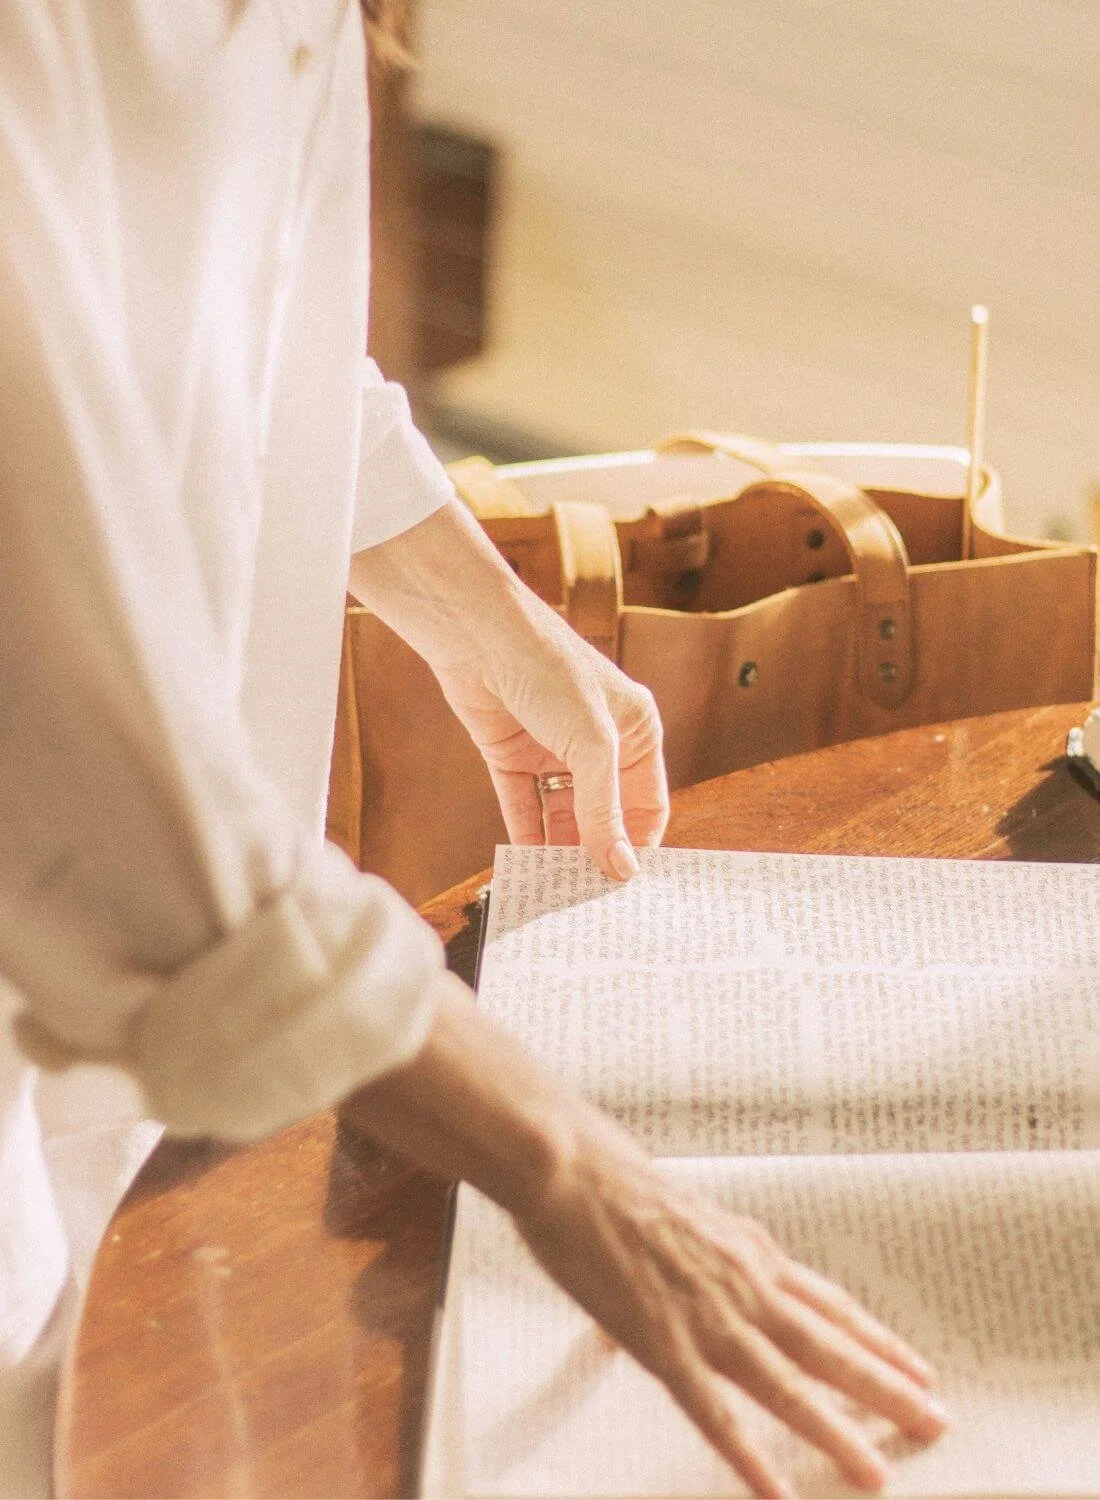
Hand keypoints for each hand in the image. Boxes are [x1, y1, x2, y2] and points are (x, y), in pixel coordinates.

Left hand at [349, 498, 668, 879]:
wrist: (477, 635)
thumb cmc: (551, 671)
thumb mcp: (592, 744)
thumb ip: (605, 810)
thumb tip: (620, 868)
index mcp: (636, 731)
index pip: (647, 804)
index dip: (639, 844)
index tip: (628, 890)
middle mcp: (598, 743)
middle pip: (603, 815)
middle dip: (596, 853)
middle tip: (589, 902)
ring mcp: (553, 750)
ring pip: (562, 816)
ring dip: (559, 852)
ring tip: (557, 895)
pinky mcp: (512, 755)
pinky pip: (524, 807)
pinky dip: (525, 838)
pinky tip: (526, 871)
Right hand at [349, 982, 946, 1499]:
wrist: (574, 1168)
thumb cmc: (617, 1184)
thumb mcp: (682, 1215)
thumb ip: (698, 1255)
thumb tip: (714, 1271)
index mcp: (749, 1251)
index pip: (830, 1305)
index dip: (877, 1340)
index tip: (916, 1367)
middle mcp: (744, 1284)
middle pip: (830, 1346)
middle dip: (887, 1388)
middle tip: (934, 1420)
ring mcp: (708, 1317)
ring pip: (788, 1386)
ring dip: (836, 1433)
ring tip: (875, 1472)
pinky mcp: (664, 1343)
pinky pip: (714, 1412)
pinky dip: (747, 1455)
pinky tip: (773, 1489)